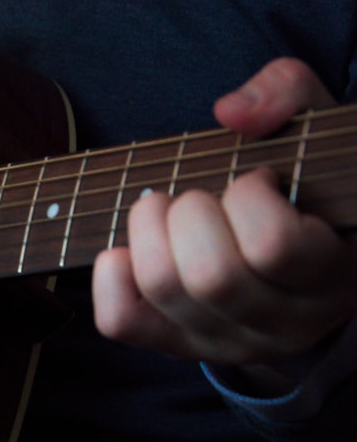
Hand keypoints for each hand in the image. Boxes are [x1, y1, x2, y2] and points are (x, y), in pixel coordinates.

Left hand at [92, 58, 356, 375]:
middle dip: (190, 211)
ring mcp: (226, 342)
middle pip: (210, 275)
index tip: (257, 180)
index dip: (249, 196)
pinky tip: (131, 248)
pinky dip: (110, 276)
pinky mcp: (175, 345)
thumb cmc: (303, 187)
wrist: (298, 254)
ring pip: (164, 288)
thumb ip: (287, 95)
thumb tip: (230, 113)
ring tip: (165, 210)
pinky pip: (122, 321)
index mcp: (331, 275)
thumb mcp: (313, 132)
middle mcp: (283, 324)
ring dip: (148, 230)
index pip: (273, 246)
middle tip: (202, 195)